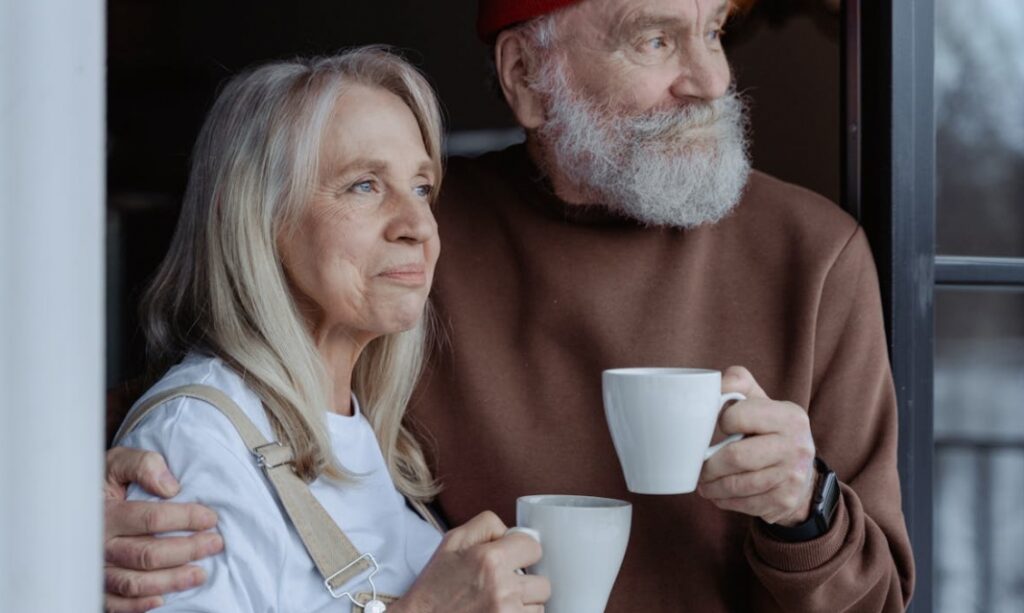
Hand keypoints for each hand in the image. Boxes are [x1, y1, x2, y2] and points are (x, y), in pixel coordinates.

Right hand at [104, 447, 222, 612]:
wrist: (71, 501)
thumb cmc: (104, 482)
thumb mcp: (119, 462)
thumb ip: (143, 465)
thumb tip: (170, 487)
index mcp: (106, 513)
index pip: (151, 519)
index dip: (185, 518)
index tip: (210, 518)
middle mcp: (99, 544)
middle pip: (147, 554)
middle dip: (187, 550)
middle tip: (214, 543)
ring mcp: (97, 568)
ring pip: (135, 582)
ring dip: (171, 581)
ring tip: (200, 574)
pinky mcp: (97, 585)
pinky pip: (114, 603)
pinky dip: (137, 605)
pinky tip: (162, 599)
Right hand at [392, 511, 550, 612]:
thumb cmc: (434, 586)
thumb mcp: (452, 542)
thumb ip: (486, 525)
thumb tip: (512, 531)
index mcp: (489, 559)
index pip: (534, 547)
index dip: (522, 552)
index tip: (512, 560)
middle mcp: (502, 588)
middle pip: (543, 582)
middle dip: (526, 583)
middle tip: (504, 586)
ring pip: (539, 606)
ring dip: (524, 605)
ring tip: (499, 604)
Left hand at [697, 366, 816, 525]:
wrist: (801, 471)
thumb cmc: (769, 430)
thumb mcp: (760, 400)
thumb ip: (737, 383)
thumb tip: (710, 385)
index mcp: (789, 416)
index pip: (738, 416)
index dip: (721, 422)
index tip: (716, 428)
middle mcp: (797, 446)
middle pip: (736, 457)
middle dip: (709, 465)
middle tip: (698, 467)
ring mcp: (793, 477)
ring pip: (738, 485)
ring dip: (712, 487)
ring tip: (703, 483)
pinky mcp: (785, 501)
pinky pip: (745, 504)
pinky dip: (725, 501)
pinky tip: (719, 495)